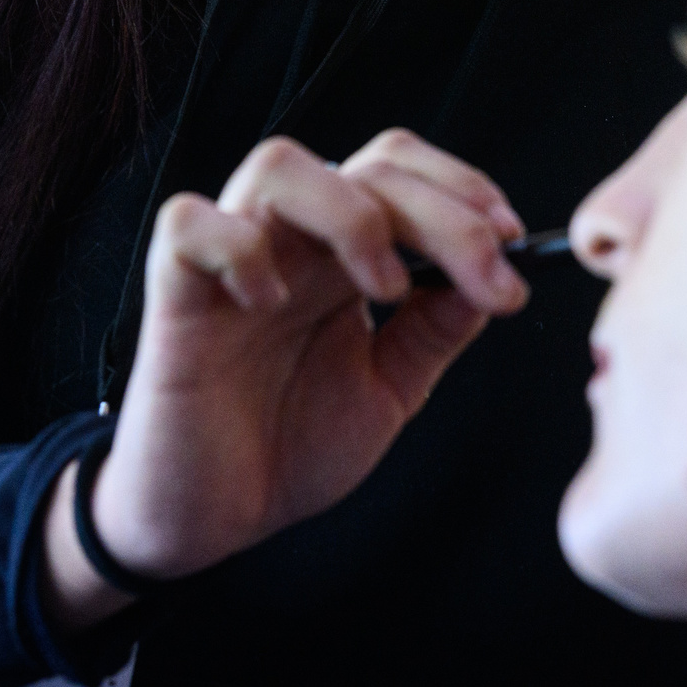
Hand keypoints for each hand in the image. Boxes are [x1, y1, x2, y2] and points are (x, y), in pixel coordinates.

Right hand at [40, 130, 527, 630]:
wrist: (212, 521)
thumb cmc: (290, 448)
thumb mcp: (389, 389)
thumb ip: (436, 330)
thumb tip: (497, 274)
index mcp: (344, 255)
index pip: (401, 171)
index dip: (462, 187)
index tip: (514, 240)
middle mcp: (293, 242)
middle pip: (366, 165)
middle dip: (442, 211)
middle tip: (484, 277)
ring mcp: (231, 263)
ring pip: (279, 165)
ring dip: (351, 214)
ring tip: (386, 288)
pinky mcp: (173, 297)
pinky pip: (188, 224)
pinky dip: (237, 247)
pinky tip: (272, 301)